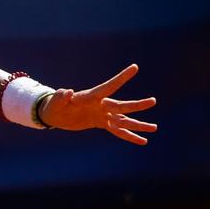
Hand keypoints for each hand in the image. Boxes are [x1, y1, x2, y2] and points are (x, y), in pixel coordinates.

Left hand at [40, 64, 157, 144]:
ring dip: (139, 124)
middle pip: (122, 106)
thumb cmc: (54, 105)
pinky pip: (118, 131)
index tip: (135, 67)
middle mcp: (101, 105)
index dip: (121, 78)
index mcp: (92, 96)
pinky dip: (130, 136)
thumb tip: (68, 91)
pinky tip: (143, 141)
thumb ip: (61, 96)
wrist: (55, 114)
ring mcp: (102, 114)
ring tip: (155, 128)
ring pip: (124, 120)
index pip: (109, 86)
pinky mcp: (101, 123)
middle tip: (153, 101)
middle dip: (137, 105)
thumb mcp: (55, 102)